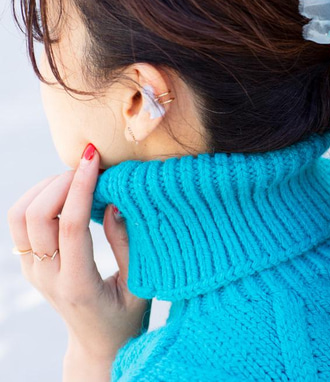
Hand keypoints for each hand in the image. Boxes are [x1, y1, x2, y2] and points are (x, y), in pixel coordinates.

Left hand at [7, 143, 151, 366]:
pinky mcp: (29, 263)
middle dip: (61, 181)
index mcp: (77, 284)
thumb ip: (126, 245)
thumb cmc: (126, 314)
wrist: (97, 343)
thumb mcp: (138, 284)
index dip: (81, 187)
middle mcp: (46, 276)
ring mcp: (33, 270)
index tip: (94, 159)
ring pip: (19, 216)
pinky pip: (20, 222)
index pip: (70, 226)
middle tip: (90, 166)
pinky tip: (64, 191)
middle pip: (35, 216)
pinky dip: (38, 197)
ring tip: (75, 177)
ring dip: (44, 187)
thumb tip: (114, 202)